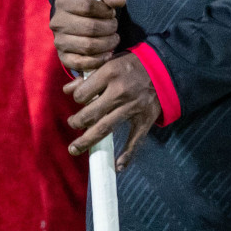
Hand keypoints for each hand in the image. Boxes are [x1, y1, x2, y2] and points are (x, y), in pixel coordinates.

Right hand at [51, 0, 125, 71]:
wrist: (78, 23)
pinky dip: (98, 60)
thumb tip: (120, 1)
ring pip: (88, 46)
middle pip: (90, 27)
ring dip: (107, 43)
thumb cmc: (91, 7)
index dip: (105, 11)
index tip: (112, 13)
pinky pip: (81, 63)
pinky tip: (108, 54)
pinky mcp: (63, 57)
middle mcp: (57, 22)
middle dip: (109, 28)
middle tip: (115, 27)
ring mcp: (58, 41)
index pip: (87, 6)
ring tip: (114, 39)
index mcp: (62, 1)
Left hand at [65, 51, 160, 169]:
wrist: (162, 68)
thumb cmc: (131, 65)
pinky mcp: (145, 118)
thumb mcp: (108, 63)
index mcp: (110, 73)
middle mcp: (120, 91)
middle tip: (73, 124)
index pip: (82, 93)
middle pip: (91, 114)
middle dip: (77, 122)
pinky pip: (136, 139)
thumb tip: (67, 90)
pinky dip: (127, 155)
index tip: (78, 99)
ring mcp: (133, 107)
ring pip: (105, 128)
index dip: (76, 98)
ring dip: (87, 140)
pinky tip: (118, 166)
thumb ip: (87, 77)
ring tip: (74, 148)